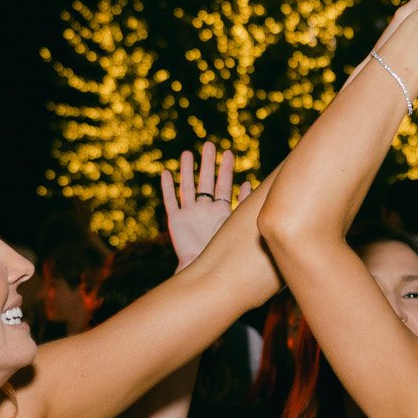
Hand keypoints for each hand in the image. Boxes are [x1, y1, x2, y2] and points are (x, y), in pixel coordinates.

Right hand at [160, 141, 240, 265]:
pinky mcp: (176, 221)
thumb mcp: (234, 226)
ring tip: (187, 153)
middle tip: (209, 145)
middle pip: (205, 182)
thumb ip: (243, 205)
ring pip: (187, 187)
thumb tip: (251, 183)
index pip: (223, 186)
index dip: (226, 170)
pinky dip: (168, 188)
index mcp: (221, 211)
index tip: (228, 153)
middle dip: (207, 164)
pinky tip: (167, 173)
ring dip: (187, 171)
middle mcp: (204, 209)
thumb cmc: (222, 253)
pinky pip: (171, 201)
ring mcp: (189, 214)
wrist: (204, 271)